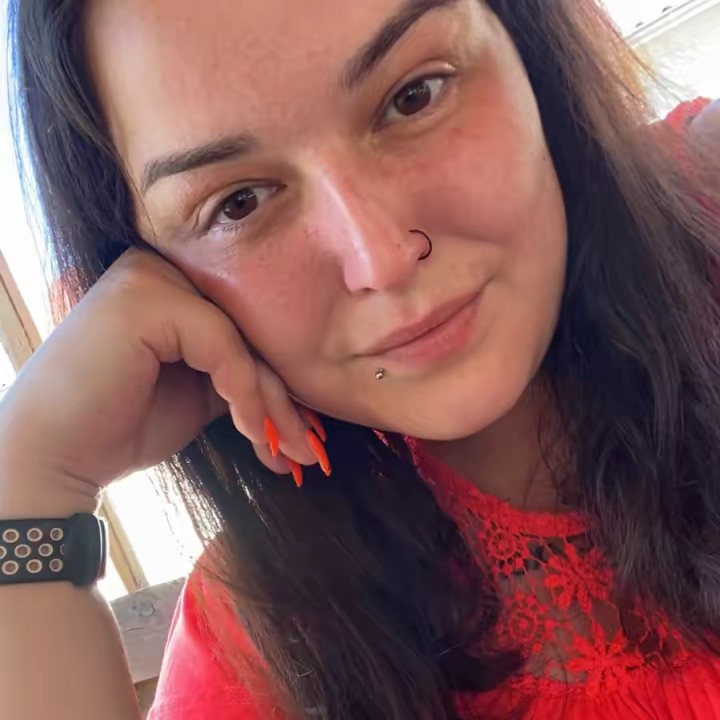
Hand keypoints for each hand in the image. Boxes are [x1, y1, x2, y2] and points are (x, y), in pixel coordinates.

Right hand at [0, 250, 321, 512]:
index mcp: (171, 286)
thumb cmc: (119, 428)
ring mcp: (150, 276)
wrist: (55, 458)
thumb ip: (239, 376)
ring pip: (241, 340)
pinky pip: (221, 344)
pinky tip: (253, 431)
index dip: (278, 383)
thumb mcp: (199, 395)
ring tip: (292, 452)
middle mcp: (161, 269)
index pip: (244, 330)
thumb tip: (300, 396)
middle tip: (309, 449)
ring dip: (272, 405)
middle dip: (284, 399)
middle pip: (248, 334)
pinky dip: (244, 392)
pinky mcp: (146, 297)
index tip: (305, 433)